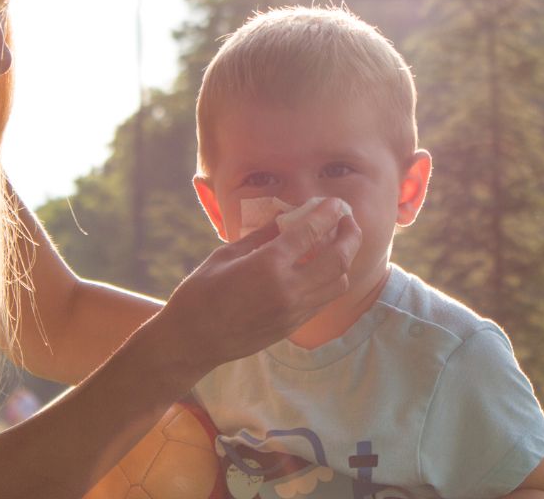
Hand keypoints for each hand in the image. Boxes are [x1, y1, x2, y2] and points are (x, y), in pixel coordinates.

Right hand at [154, 197, 359, 378]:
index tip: (336, 202)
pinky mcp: (293, 325)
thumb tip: (285, 219)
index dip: (328, 213)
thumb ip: (260, 236)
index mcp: (268, 265)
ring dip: (345, 259)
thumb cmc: (201, 293)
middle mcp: (288, 289)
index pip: (311, 232)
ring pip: (339, 282)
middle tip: (347, 219)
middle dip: (350, 234)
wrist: (193, 341)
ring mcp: (294, 311)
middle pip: (338, 258)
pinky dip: (331, 279)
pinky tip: (321, 267)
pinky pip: (324, 299)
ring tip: (337, 243)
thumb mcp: (226, 255)